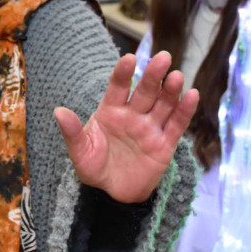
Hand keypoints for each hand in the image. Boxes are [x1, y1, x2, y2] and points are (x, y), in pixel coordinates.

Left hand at [54, 51, 198, 203]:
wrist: (113, 194)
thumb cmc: (94, 168)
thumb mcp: (80, 153)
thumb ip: (72, 133)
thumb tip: (58, 111)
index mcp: (111, 111)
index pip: (118, 87)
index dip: (124, 73)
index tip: (129, 58)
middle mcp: (133, 114)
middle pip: (145, 91)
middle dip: (154, 75)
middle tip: (164, 57)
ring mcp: (150, 127)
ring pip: (163, 104)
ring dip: (171, 90)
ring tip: (177, 76)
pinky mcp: (165, 144)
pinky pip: (176, 125)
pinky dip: (185, 111)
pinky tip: (192, 95)